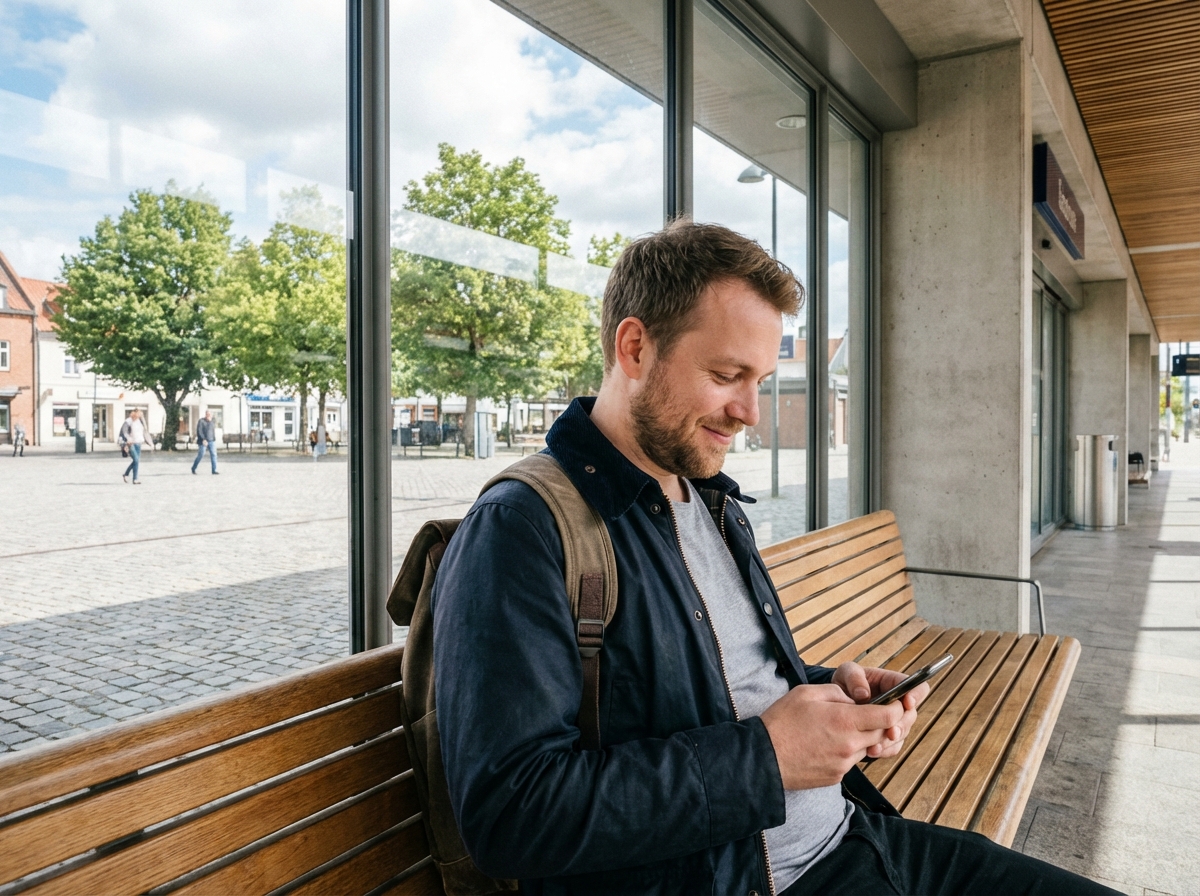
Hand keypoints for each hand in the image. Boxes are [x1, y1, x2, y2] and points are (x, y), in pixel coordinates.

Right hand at [760, 684, 905, 789]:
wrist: (762, 758)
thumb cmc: (781, 722)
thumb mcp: (807, 693)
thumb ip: (837, 693)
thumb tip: (854, 700)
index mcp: (845, 720)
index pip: (889, 716)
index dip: (897, 708)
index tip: (896, 702)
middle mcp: (850, 745)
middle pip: (882, 734)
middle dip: (881, 723)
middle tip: (869, 713)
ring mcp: (844, 764)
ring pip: (866, 748)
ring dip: (862, 737)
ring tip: (838, 728)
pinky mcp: (836, 777)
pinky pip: (850, 761)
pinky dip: (846, 751)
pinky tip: (826, 744)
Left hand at [831, 662, 928, 758]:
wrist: (835, 701)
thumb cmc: (845, 681)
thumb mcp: (847, 672)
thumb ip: (854, 678)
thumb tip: (864, 695)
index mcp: (894, 683)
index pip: (917, 687)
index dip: (916, 694)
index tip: (907, 702)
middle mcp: (898, 703)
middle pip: (911, 715)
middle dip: (902, 724)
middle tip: (891, 731)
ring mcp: (894, 721)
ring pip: (902, 733)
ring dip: (891, 740)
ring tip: (876, 745)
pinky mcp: (886, 735)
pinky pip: (892, 746)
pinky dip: (884, 749)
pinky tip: (872, 751)